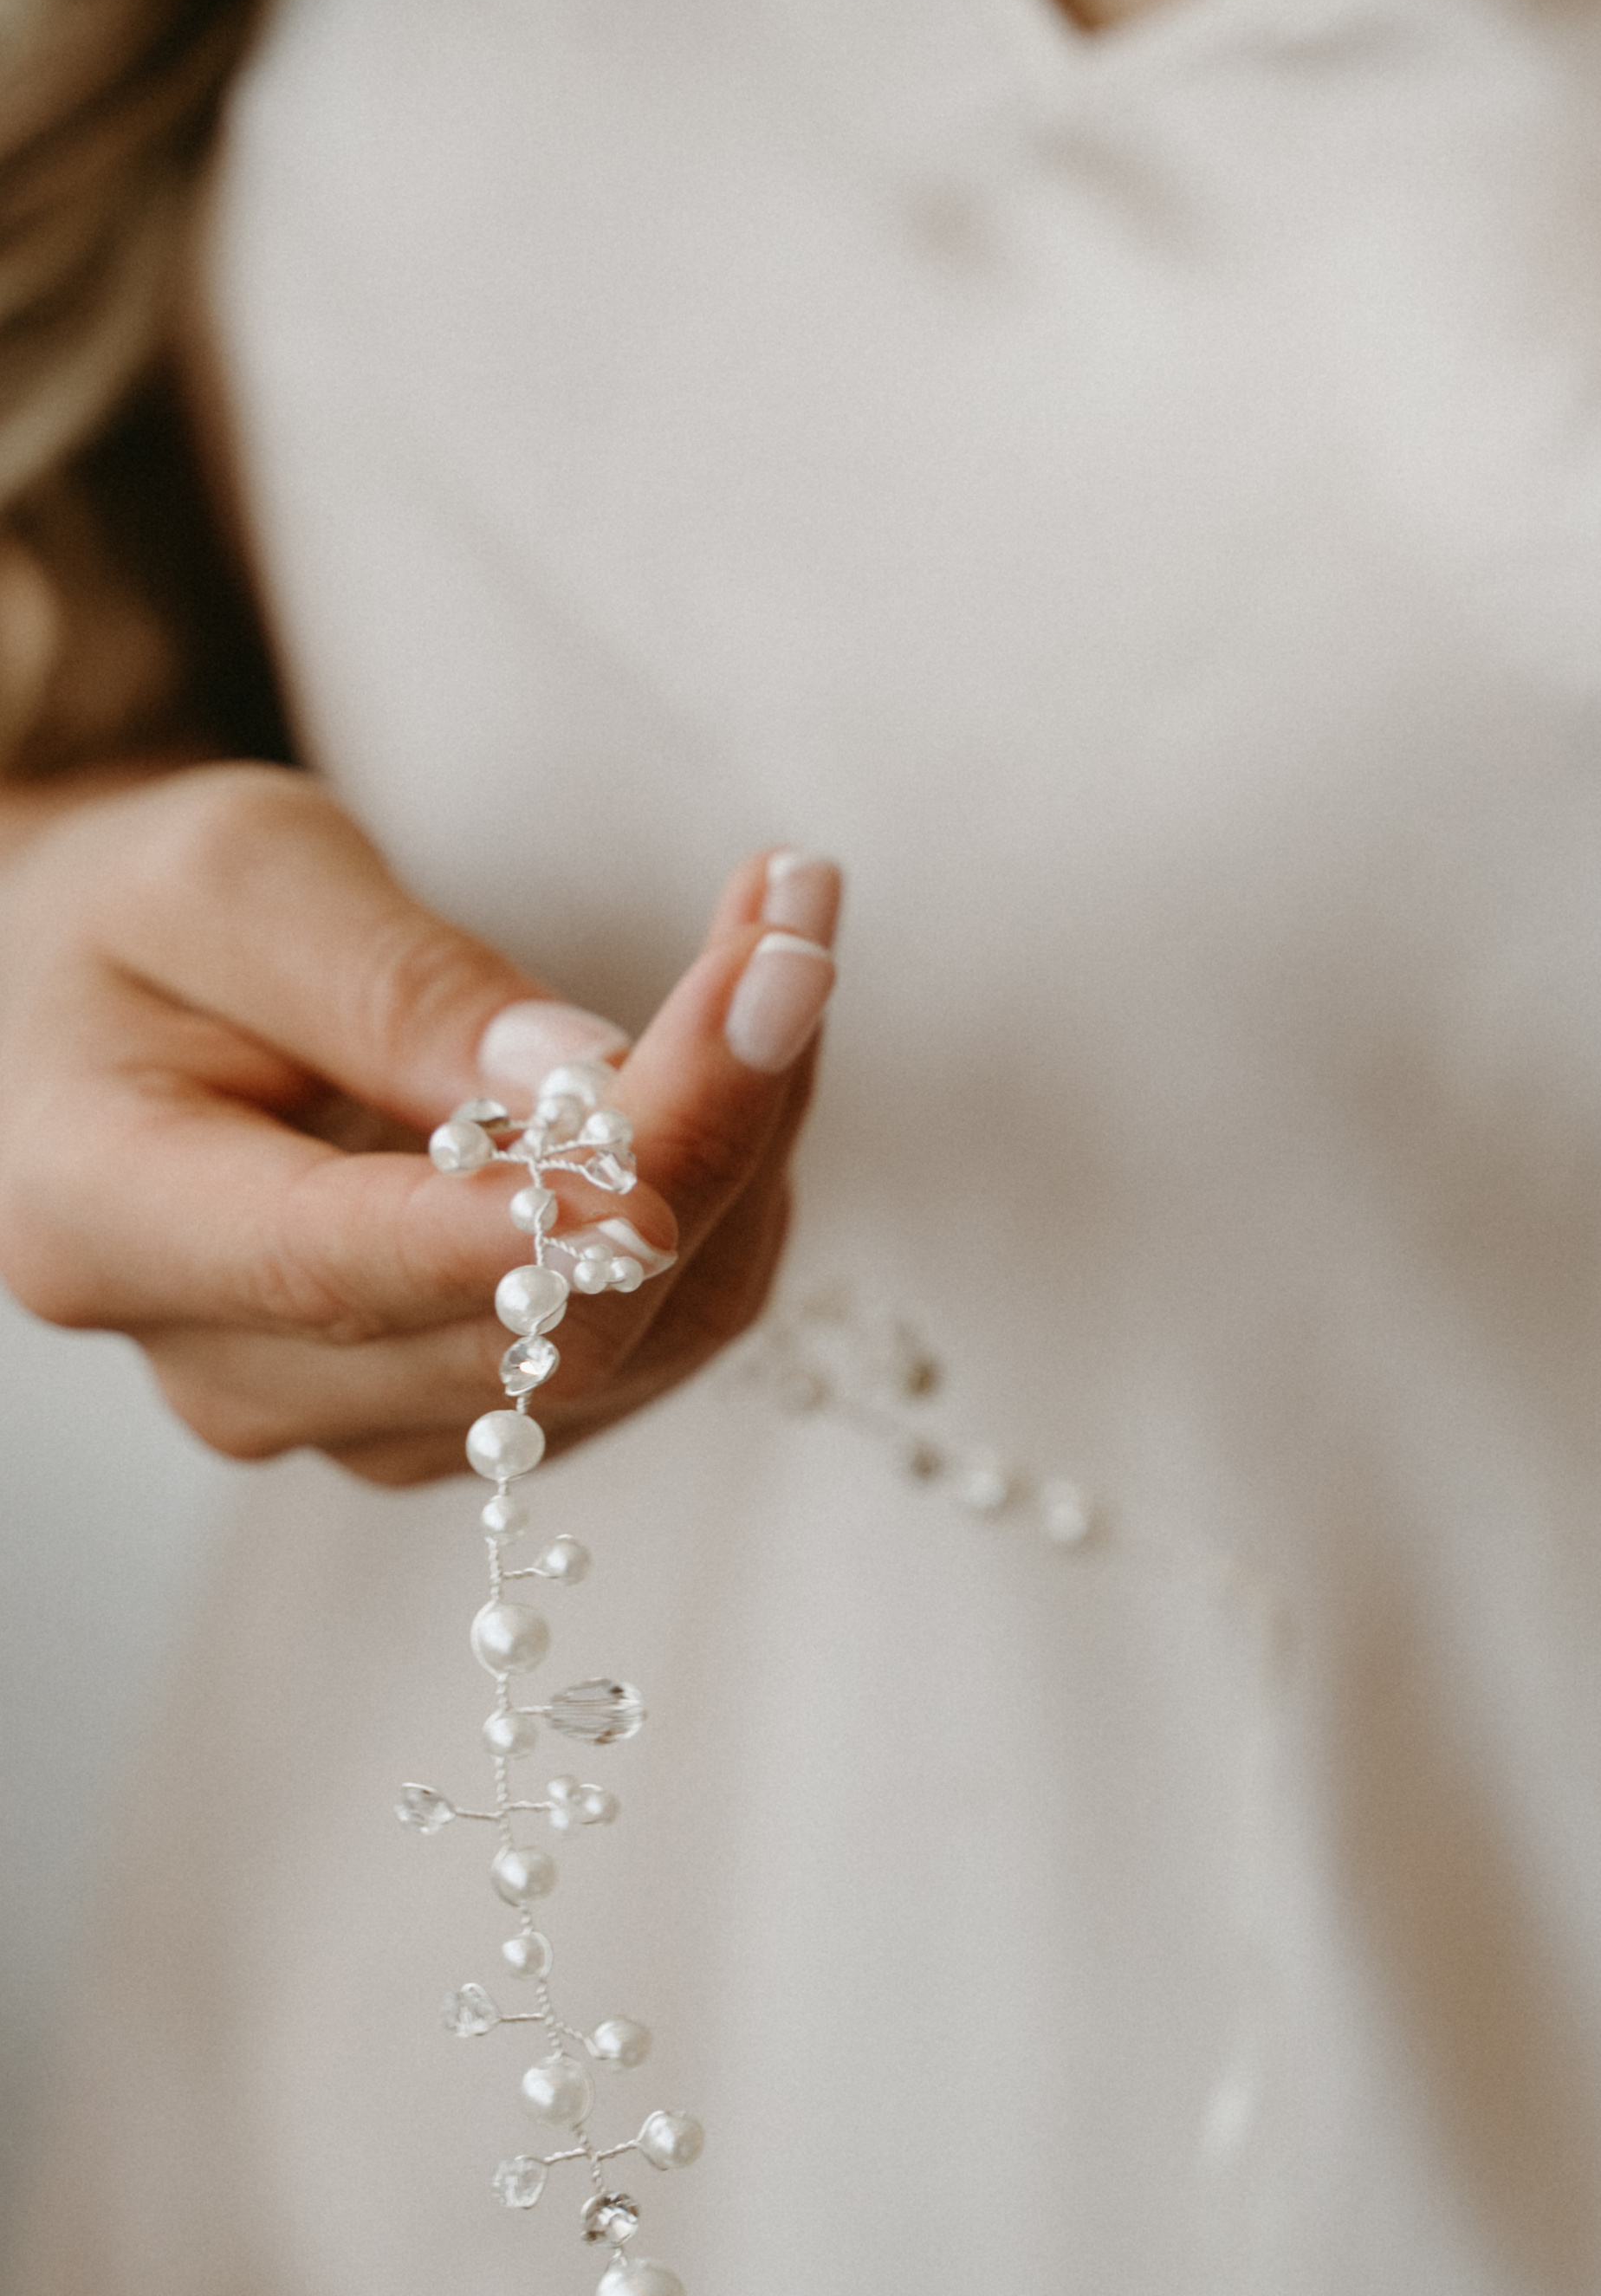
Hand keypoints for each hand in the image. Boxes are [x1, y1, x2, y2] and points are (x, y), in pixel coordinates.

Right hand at [0, 760, 839, 1483]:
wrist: (126, 1002)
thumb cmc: (150, 919)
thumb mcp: (232, 874)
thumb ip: (390, 982)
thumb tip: (575, 1086)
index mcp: (109, 1222)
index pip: (352, 1262)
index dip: (552, 1207)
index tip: (723, 1067)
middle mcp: (230, 1371)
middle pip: (536, 1328)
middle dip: (707, 1122)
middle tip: (795, 932)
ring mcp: (353, 1421)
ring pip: (632, 1345)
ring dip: (747, 1155)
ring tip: (778, 955)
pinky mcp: (464, 1418)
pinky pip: (654, 1342)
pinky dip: (729, 1200)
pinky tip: (734, 1071)